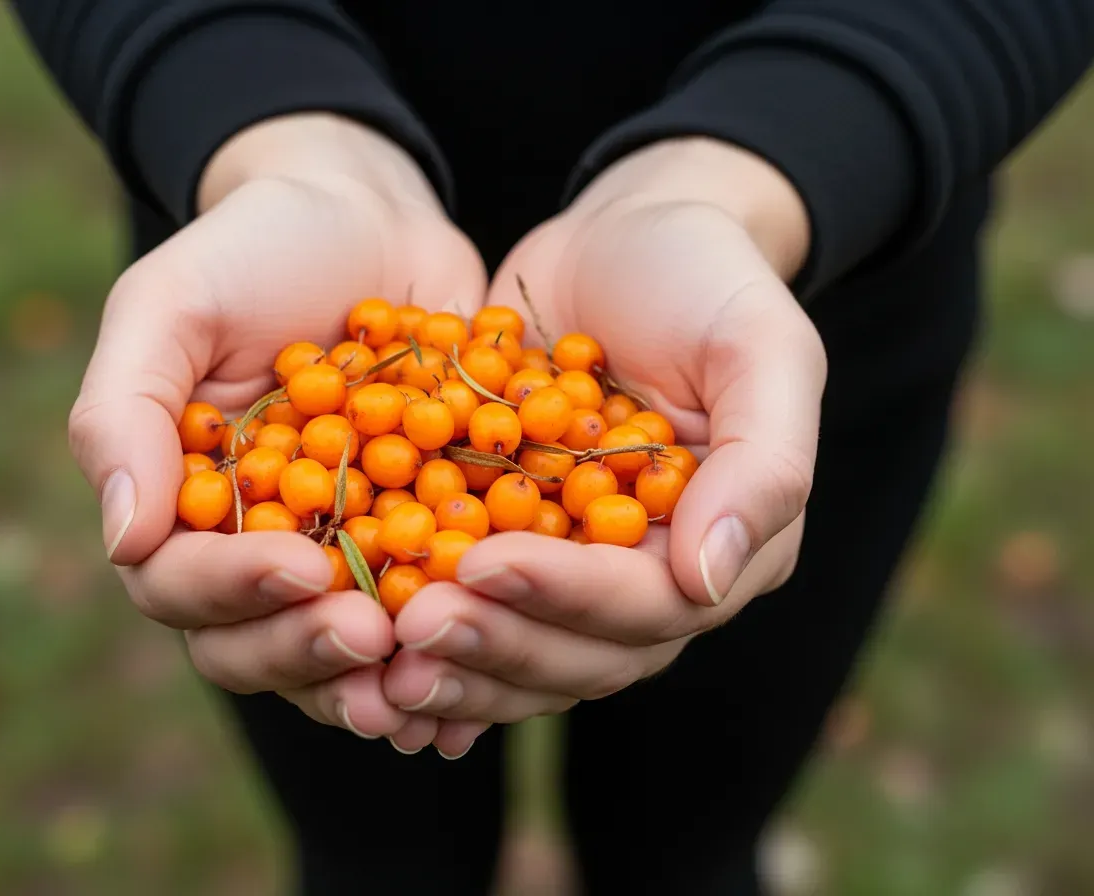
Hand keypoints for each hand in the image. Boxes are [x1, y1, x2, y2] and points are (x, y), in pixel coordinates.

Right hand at [69, 114, 485, 749]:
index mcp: (181, 507)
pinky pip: (430, 615)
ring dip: (380, 678)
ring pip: (341, 652)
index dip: (234, 591)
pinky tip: (486, 667)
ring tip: (428, 680)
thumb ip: (124, 412)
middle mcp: (254, 548)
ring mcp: (341, 553)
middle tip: (373, 638)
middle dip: (309, 650)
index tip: (303, 568)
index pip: (180, 583)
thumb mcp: (172, 305)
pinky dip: (453, 648)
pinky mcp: (420, 541)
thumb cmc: (254, 250)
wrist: (368, 215)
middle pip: (256, 643)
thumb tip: (122, 542)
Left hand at [383, 138, 825, 745]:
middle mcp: (653, 577)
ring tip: (376, 651)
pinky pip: (469, 603)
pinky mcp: (512, 542)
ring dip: (451, 660)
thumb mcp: (761, 348)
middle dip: (495, 642)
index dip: (568, 598)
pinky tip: (362, 647)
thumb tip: (708, 583)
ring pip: (520, 647)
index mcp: (729, 546)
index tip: (484, 567)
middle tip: (409, 627)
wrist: (627, 235)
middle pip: (578, 652)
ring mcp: (579, 567)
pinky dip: (421, 623)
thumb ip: (765, 464)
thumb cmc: (706, 278)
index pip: (651, 606)